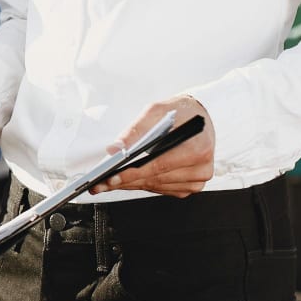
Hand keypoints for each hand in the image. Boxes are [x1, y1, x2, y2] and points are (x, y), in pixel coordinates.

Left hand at [90, 95, 215, 197]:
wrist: (199, 118)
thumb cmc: (180, 112)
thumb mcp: (156, 111)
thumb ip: (136, 130)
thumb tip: (115, 150)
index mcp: (198, 148)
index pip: (158, 165)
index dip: (132, 173)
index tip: (111, 178)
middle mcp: (201, 168)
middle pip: (154, 179)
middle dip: (124, 181)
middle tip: (100, 184)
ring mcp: (196, 179)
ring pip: (155, 186)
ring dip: (131, 184)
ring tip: (107, 182)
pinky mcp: (190, 186)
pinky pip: (161, 189)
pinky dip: (143, 184)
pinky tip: (128, 180)